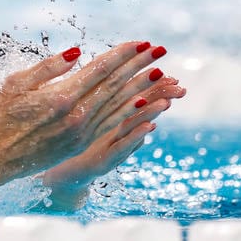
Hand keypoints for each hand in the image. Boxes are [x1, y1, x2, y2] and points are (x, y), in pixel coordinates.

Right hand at [0, 41, 178, 202]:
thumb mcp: (15, 84)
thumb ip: (48, 67)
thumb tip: (77, 51)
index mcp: (61, 97)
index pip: (100, 70)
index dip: (122, 54)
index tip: (141, 42)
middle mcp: (76, 117)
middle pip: (115, 86)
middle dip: (140, 67)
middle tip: (162, 51)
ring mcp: (81, 134)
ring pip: (119, 107)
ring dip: (142, 89)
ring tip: (162, 75)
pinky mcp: (80, 146)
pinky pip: (113, 126)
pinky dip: (131, 114)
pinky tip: (144, 106)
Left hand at [40, 69, 185, 208]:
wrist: (60, 172)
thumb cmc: (68, 138)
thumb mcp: (83, 112)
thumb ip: (95, 92)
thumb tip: (111, 68)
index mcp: (108, 114)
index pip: (132, 92)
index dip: (150, 82)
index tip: (169, 74)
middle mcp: (114, 130)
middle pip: (138, 108)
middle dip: (160, 96)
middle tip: (180, 87)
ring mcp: (111, 146)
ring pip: (133, 127)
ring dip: (151, 114)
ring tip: (167, 102)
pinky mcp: (103, 162)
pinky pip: (121, 148)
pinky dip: (135, 138)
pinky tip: (149, 127)